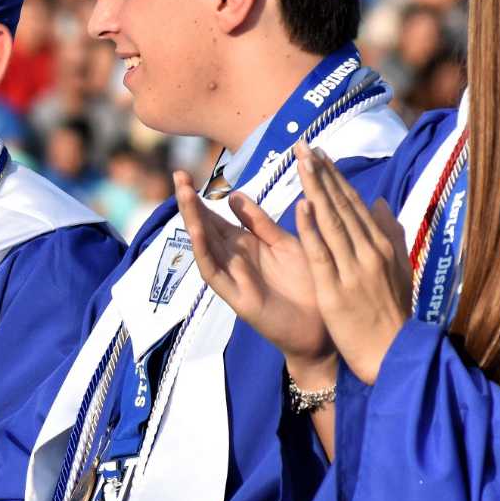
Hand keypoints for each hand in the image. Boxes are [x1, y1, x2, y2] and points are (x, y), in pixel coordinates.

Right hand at [175, 169, 333, 367]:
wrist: (322, 328)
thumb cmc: (307, 285)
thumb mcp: (284, 244)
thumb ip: (260, 222)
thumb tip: (233, 194)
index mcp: (246, 244)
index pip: (216, 216)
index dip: (201, 197)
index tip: (186, 172)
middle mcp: (234, 259)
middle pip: (205, 227)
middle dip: (190, 203)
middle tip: (177, 176)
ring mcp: (233, 278)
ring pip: (205, 247)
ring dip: (193, 223)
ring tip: (184, 197)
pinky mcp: (237, 298)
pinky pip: (216, 275)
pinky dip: (205, 255)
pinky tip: (198, 235)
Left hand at [293, 144, 411, 383]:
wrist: (394, 355)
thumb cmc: (392, 314)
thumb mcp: (398, 270)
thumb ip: (390, 235)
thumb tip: (380, 203)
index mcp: (382, 246)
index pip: (355, 203)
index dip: (335, 177)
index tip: (318, 153)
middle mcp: (370, 251)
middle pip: (342, 205)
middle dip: (322, 173)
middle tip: (303, 144)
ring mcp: (354, 269)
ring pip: (332, 222)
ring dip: (316, 189)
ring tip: (301, 161)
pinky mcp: (337, 290)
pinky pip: (322, 254)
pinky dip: (312, 229)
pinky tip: (302, 205)